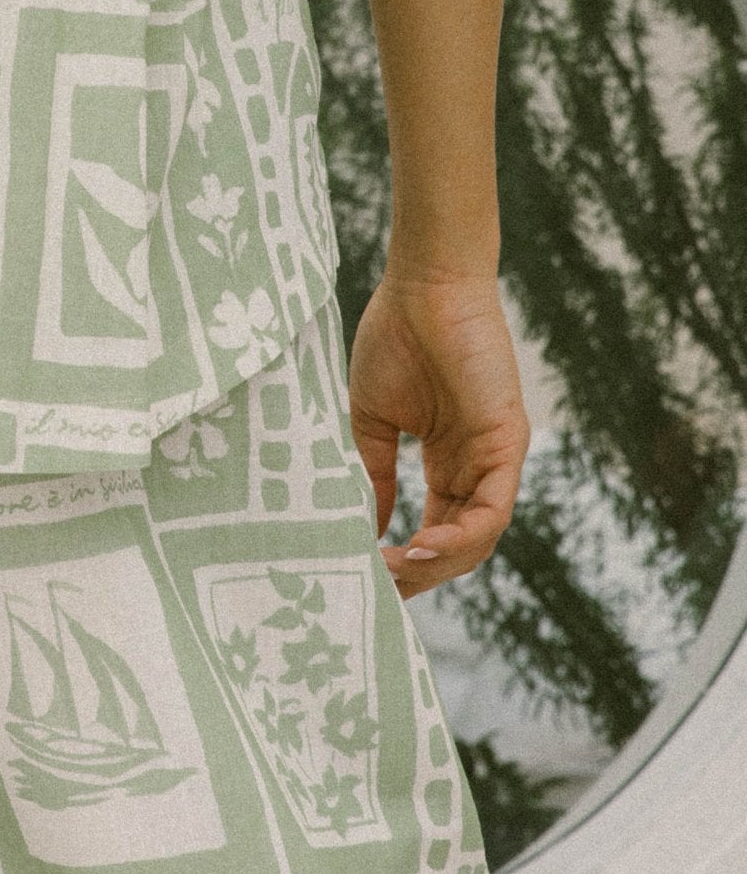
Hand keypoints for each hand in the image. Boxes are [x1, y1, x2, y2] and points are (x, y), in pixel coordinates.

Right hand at [347, 262, 529, 599]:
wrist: (422, 286)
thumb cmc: (394, 337)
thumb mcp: (371, 419)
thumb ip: (374, 473)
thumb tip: (365, 528)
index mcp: (447, 461)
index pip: (436, 530)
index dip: (405, 561)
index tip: (364, 578)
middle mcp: (476, 467)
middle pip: (458, 545)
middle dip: (418, 573)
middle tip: (375, 587)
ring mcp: (495, 457)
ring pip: (478, 539)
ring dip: (436, 563)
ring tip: (392, 570)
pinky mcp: (508, 443)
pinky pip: (492, 510)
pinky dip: (460, 537)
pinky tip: (419, 545)